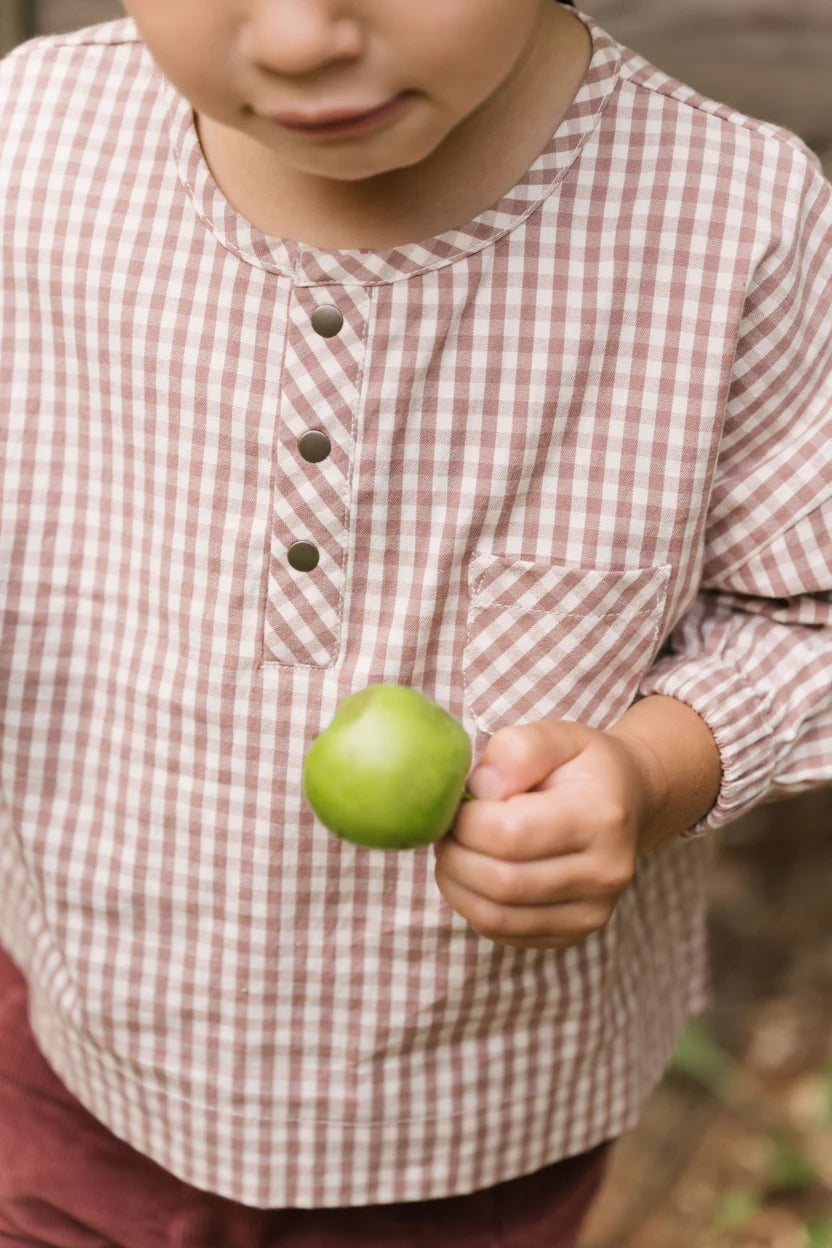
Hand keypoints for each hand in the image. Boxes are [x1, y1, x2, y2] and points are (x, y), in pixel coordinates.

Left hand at [433, 717, 659, 949]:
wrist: (629, 802)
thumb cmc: (582, 766)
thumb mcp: (556, 736)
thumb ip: (517, 750)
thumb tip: (480, 791)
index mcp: (600, 816)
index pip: (509, 834)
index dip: (465, 821)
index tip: (457, 803)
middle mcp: (605, 872)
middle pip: (500, 882)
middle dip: (455, 855)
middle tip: (446, 829)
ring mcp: (592, 911)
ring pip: (496, 916)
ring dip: (456, 884)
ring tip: (455, 849)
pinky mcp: (574, 934)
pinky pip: (502, 932)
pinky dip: (472, 904)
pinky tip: (474, 873)